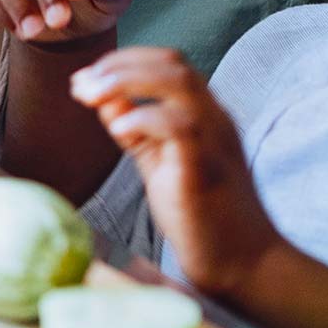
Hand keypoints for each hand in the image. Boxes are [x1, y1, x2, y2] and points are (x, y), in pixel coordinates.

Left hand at [69, 47, 282, 300]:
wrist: (246, 266)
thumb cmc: (203, 217)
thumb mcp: (161, 163)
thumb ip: (136, 131)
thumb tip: (103, 99)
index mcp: (206, 114)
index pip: (169, 64)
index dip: (125, 61)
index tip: (88, 77)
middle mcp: (215, 118)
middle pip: (173, 64)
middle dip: (120, 65)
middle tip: (82, 83)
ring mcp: (215, 140)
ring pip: (179, 83)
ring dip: (127, 80)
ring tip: (91, 95)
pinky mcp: (207, 168)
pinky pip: (181, 127)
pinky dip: (145, 118)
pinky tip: (118, 129)